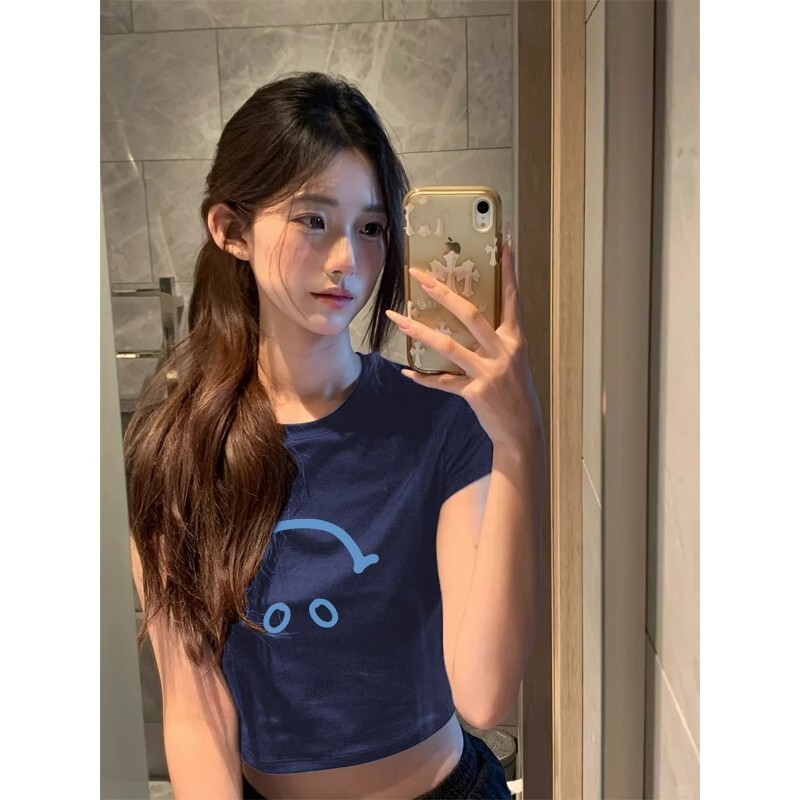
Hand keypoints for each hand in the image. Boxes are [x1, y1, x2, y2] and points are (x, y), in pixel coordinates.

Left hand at [385, 222, 541, 447]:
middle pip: (470, 315)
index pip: (512, 299)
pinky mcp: (475, 392)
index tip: (503, 246)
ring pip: (448, 346)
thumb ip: (497, 342)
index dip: (508, 273)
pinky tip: (408, 372)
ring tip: (397, 318)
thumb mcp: (515, 362)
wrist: (523, 430)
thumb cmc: (516, 393)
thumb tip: (472, 324)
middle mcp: (503, 352)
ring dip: (419, 331)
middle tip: (420, 276)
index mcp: (515, 340)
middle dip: (443, 292)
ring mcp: (489, 372)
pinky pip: (443, 382)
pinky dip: (424, 378)